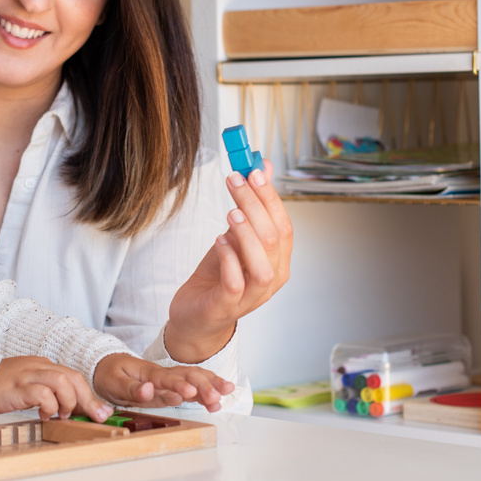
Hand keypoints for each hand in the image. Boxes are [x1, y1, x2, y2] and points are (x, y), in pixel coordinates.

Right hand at [0, 356, 112, 420]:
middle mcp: (39, 367)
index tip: (101, 412)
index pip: (74, 376)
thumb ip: (51, 394)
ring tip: (63, 414)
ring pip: (61, 381)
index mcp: (45, 366)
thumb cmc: (4, 388)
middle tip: (96, 417)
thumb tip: (74, 410)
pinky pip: (41, 393)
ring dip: (68, 401)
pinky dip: (49, 406)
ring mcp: (28, 375)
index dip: (90, 395)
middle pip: (73, 377)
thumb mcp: (31, 387)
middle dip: (88, 399)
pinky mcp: (17, 387)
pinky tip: (44, 415)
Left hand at [92, 353, 234, 412]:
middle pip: (187, 375)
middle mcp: (163, 374)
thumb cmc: (110, 374)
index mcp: (148, 372)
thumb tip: (148, 390)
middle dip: (203, 385)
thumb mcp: (113, 383)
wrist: (108, 366)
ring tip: (226, 393)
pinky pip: (193, 386)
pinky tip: (219, 398)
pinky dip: (207, 390)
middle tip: (216, 397)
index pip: (165, 378)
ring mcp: (169, 380)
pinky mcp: (172, 387)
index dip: (178, 385)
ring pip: (194, 378)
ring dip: (211, 385)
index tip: (191, 392)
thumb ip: (132, 389)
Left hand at [166, 160, 292, 362]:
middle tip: (235, 182)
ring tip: (229, 213)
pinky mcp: (228, 306)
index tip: (253, 171)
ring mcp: (252, 296)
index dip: (270, 197)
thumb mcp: (234, 236)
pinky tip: (219, 240)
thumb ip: (250, 206)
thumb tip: (261, 166)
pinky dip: (229, 258)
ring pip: (262, 265)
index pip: (284, 225)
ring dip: (247, 234)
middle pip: (273, 239)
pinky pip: (235, 282)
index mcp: (279, 261)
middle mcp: (272, 279)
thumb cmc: (219, 275)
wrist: (197, 314)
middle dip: (254, 205)